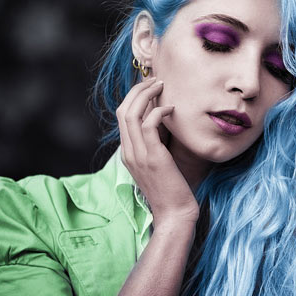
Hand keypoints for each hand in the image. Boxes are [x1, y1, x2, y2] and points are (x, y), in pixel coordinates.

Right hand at [116, 78, 199, 226]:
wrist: (174, 214)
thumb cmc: (171, 189)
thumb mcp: (158, 163)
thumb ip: (155, 143)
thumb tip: (162, 121)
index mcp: (127, 152)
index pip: (121, 115)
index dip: (134, 96)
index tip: (150, 86)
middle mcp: (128, 152)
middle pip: (122, 110)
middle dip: (138, 90)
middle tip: (156, 80)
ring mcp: (138, 155)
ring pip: (131, 113)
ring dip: (147, 95)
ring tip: (162, 86)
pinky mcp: (153, 157)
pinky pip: (149, 125)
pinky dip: (159, 111)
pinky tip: (172, 109)